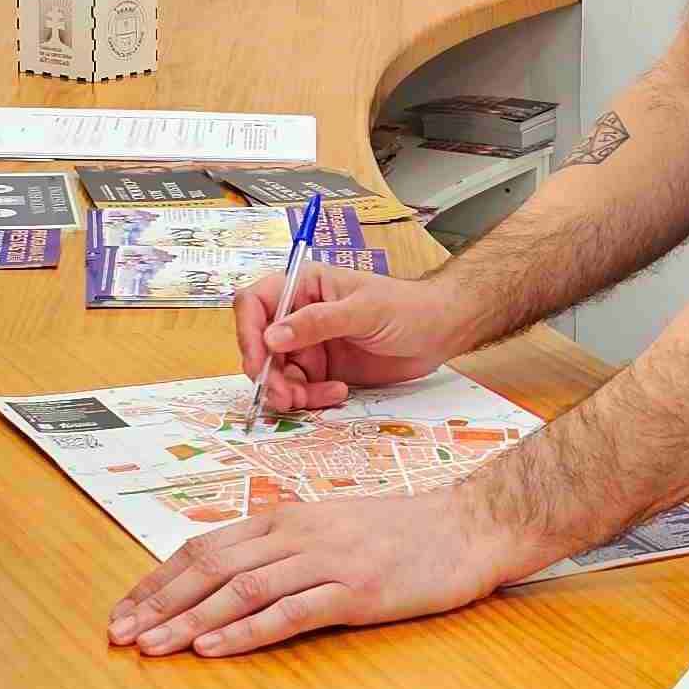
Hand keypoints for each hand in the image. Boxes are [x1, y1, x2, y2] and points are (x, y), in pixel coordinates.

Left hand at [107, 486, 539, 657]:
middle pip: (210, 568)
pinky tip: (214, 647)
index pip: (205, 548)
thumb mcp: (331, 528)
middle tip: (120, 636)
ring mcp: (326, 561)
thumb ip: (283, 547)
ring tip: (153, 647)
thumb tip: (231, 575)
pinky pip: (289, 612)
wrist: (469, 528)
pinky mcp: (355, 591)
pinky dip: (245, 631)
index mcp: (286, 520)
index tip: (125, 610)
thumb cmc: (402, 534)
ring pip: (240, 590)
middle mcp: (297, 535)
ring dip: (188, 620)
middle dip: (158, 604)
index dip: (158, 580)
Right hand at [232, 263, 469, 412]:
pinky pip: (302, 389)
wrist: (441, 331)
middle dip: (268, 373)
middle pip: (261, 346)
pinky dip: (311, 398)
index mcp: (304, 287)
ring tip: (308, 401)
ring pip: (279, 373)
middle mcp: (300, 315)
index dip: (247, 330)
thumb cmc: (407, 308)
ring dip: (288, 391)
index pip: (255, 303)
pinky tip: (338, 392)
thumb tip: (272, 337)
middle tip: (284, 397)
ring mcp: (311, 345)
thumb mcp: (363, 311)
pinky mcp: (324, 370)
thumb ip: (318, 323)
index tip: (257, 360)